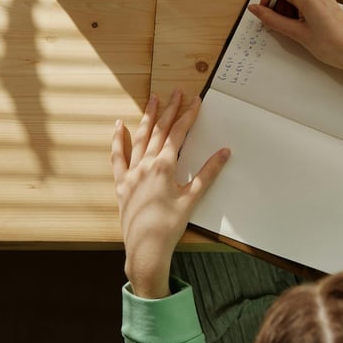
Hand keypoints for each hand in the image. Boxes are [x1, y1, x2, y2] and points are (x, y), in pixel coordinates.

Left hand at [111, 89, 229, 298]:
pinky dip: (118, 140)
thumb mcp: (192, 198)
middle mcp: (145, 164)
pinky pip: (118, 157)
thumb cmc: (170, 226)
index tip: (195, 100)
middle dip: (169, 109)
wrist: (146, 250)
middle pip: (159, 130)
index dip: (188, 115)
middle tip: (176, 92)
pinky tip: (119, 125)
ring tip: (153, 99)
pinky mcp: (121, 183)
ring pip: (140, 137)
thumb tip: (225, 151)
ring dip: (148, 117)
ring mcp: (131, 173)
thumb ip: (208, 172)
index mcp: (164, 166)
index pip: (178, 134)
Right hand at [248, 0, 342, 72]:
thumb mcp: (296, 33)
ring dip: (287, 11)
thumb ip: (271, 19)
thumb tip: (256, 9)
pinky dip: (297, 12)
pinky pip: (301, 0)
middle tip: (285, 27)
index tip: (267, 14)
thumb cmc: (332, 45)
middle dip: (277, 8)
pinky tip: (304, 26)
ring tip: (298, 29)